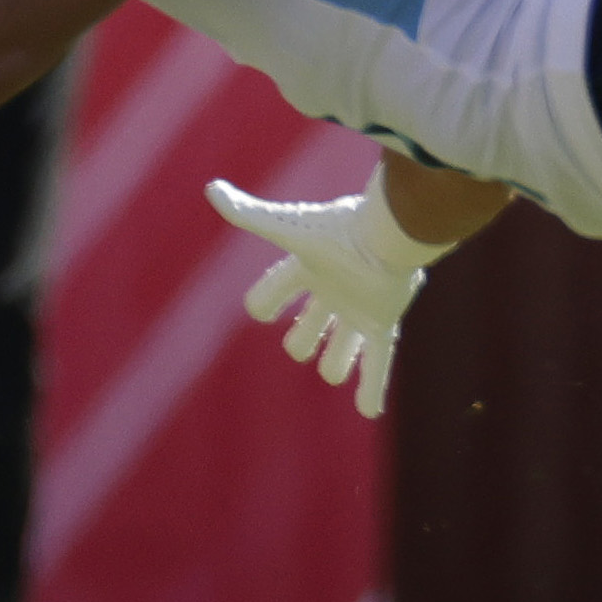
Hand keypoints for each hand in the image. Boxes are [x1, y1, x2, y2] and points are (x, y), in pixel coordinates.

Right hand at [209, 179, 442, 419]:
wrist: (389, 237)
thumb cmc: (336, 231)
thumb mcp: (284, 227)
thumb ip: (248, 213)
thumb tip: (211, 189)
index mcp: (308, 266)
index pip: (275, 291)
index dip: (264, 303)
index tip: (262, 311)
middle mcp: (334, 288)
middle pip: (310, 324)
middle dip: (303, 338)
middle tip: (300, 343)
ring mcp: (359, 308)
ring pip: (345, 344)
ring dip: (338, 361)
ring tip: (333, 370)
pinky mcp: (383, 322)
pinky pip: (378, 361)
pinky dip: (372, 386)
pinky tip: (369, 412)